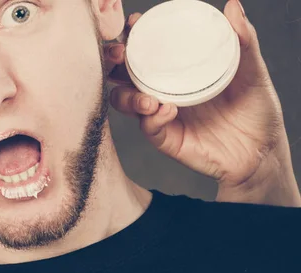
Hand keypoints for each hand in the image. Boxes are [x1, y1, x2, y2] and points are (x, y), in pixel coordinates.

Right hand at [105, 0, 299, 205]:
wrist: (262, 152)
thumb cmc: (256, 111)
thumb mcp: (252, 71)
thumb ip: (244, 41)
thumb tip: (234, 8)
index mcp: (179, 72)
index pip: (147, 52)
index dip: (133, 37)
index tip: (133, 24)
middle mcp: (165, 91)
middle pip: (125, 75)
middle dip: (115, 65)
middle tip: (121, 56)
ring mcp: (162, 115)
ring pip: (126, 102)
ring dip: (128, 96)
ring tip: (147, 99)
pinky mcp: (166, 139)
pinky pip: (148, 127)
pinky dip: (152, 118)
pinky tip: (167, 111)